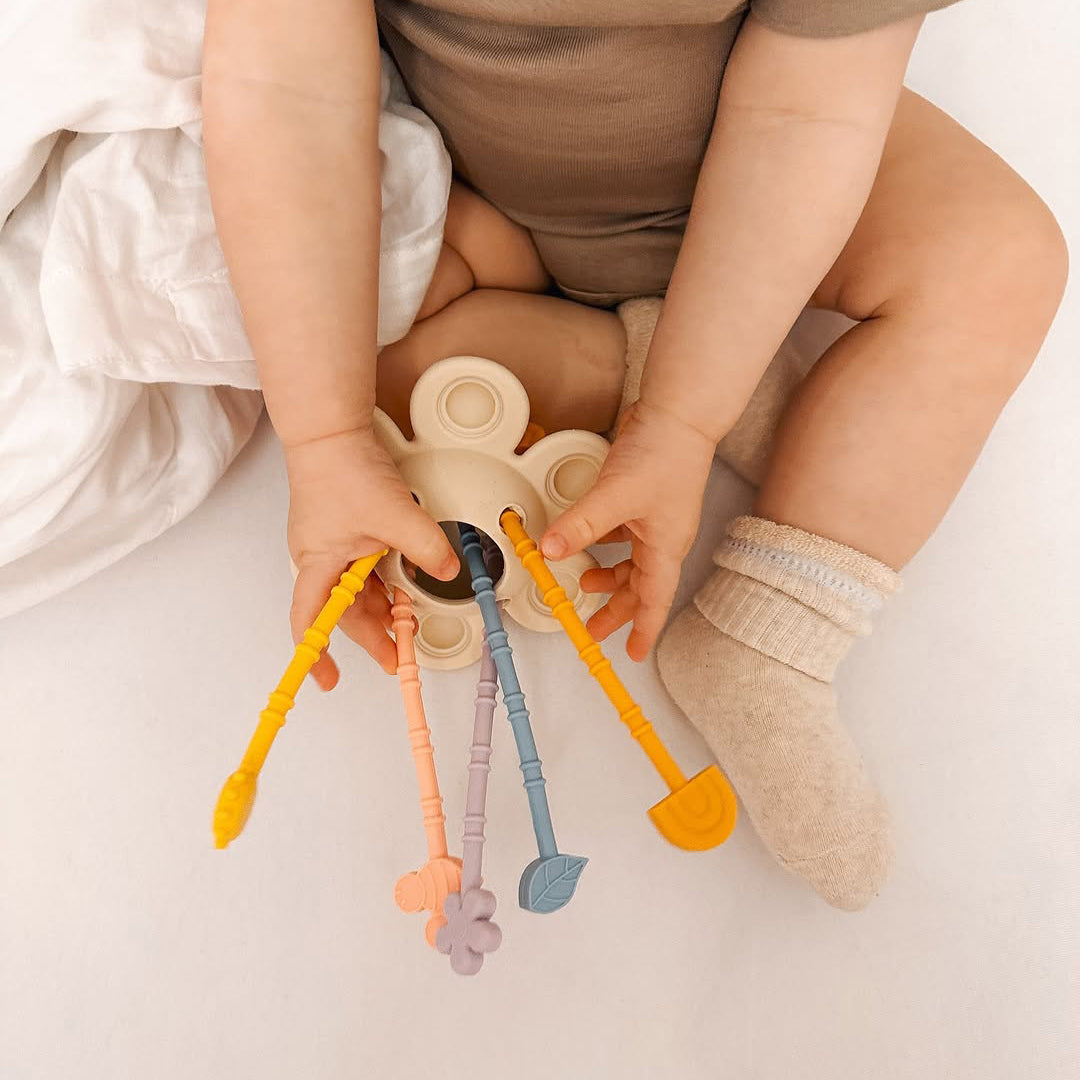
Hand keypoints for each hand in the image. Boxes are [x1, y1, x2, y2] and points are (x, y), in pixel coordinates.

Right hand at [284, 427, 458, 687]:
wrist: (331, 430)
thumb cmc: (342, 469)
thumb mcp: (395, 516)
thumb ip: (426, 548)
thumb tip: (448, 571)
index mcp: (318, 563)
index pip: (310, 621)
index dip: (317, 655)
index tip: (328, 679)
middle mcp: (320, 558)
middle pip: (344, 610)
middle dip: (372, 635)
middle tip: (398, 657)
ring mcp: (332, 544)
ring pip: (357, 588)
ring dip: (382, 606)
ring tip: (408, 624)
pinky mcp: (345, 529)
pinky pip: (364, 566)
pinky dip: (383, 580)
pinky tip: (403, 585)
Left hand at [540, 401, 713, 660]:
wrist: (678, 414)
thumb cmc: (664, 454)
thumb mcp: (616, 496)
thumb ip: (581, 525)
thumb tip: (550, 550)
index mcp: (665, 547)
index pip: (654, 602)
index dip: (644, 631)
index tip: (632, 654)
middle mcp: (664, 538)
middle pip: (641, 588)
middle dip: (618, 611)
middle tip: (596, 630)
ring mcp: (655, 519)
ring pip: (632, 563)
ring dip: (610, 578)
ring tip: (583, 585)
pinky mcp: (643, 500)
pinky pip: (624, 536)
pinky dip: (606, 546)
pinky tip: (589, 542)